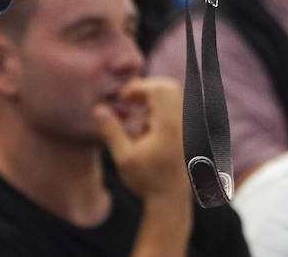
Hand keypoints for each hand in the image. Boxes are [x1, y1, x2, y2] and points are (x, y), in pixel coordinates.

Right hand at [93, 77, 188, 202]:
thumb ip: (111, 131)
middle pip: (169, 87)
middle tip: (129, 100)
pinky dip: (160, 108)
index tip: (122, 98)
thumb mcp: (123, 158)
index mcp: (169, 126)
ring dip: (153, 98)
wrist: (171, 200)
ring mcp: (188, 128)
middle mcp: (183, 123)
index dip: (137, 87)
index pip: (158, 88)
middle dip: (146, 88)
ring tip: (135, 113)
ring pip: (174, 96)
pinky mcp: (188, 134)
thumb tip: (98, 108)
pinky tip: (146, 126)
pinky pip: (177, 108)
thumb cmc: (146, 180)